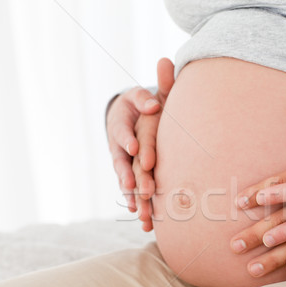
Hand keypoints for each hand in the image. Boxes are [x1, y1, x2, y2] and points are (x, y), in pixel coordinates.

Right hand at [106, 58, 174, 217]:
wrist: (132, 117)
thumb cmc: (147, 103)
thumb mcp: (151, 91)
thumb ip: (159, 80)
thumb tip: (165, 63)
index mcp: (122, 124)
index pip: (123, 132)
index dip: (128, 141)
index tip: (134, 149)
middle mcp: (119, 146)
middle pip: (123, 163)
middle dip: (130, 178)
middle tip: (138, 190)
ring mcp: (123, 163)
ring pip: (126, 182)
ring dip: (134, 198)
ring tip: (140, 212)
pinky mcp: (131, 176)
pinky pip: (134, 192)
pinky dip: (139, 206)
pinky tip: (147, 223)